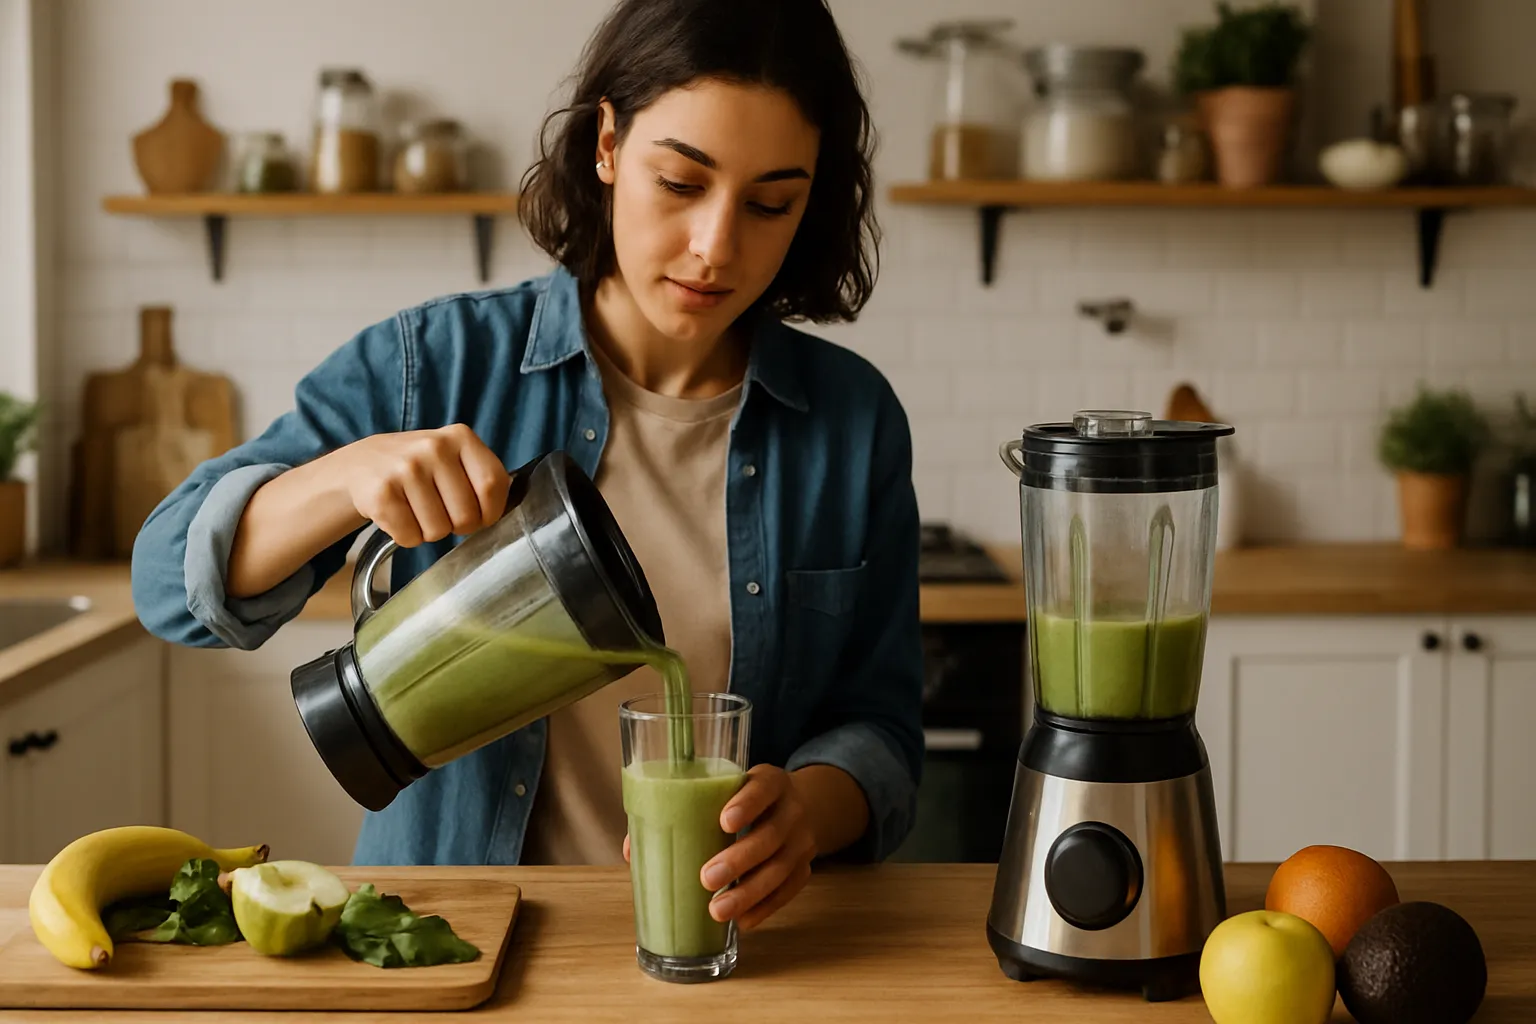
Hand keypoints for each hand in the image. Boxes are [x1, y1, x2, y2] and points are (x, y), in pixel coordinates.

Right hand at [339, 425, 510, 547]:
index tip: (480, 516)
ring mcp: (405, 469)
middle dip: (458, 526)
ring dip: (429, 531)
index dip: (490, 512)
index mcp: (460, 437)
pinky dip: (406, 536)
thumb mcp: (455, 457)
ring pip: (438, 531)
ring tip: (416, 509)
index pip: (493, 485)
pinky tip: (399, 515)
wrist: (362, 464)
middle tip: (441, 512)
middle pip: (466, 515)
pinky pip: (409, 537)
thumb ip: (482, 477)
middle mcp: (433, 447)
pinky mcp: (381, 493)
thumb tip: (506, 512)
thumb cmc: (421, 468)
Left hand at [701, 765, 816, 931]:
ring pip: (781, 869)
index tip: (724, 822)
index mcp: (772, 782)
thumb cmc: (751, 798)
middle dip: (739, 859)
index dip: (747, 804)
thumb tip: (635, 845)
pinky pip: (788, 891)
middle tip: (706, 878)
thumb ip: (693, 806)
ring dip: (749, 893)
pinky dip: (765, 908)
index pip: (764, 788)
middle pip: (772, 835)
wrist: (804, 805)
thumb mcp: (733, 788)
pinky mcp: (805, 868)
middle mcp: (793, 810)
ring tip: (717, 910)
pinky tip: (742, 920)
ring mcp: (802, 841)